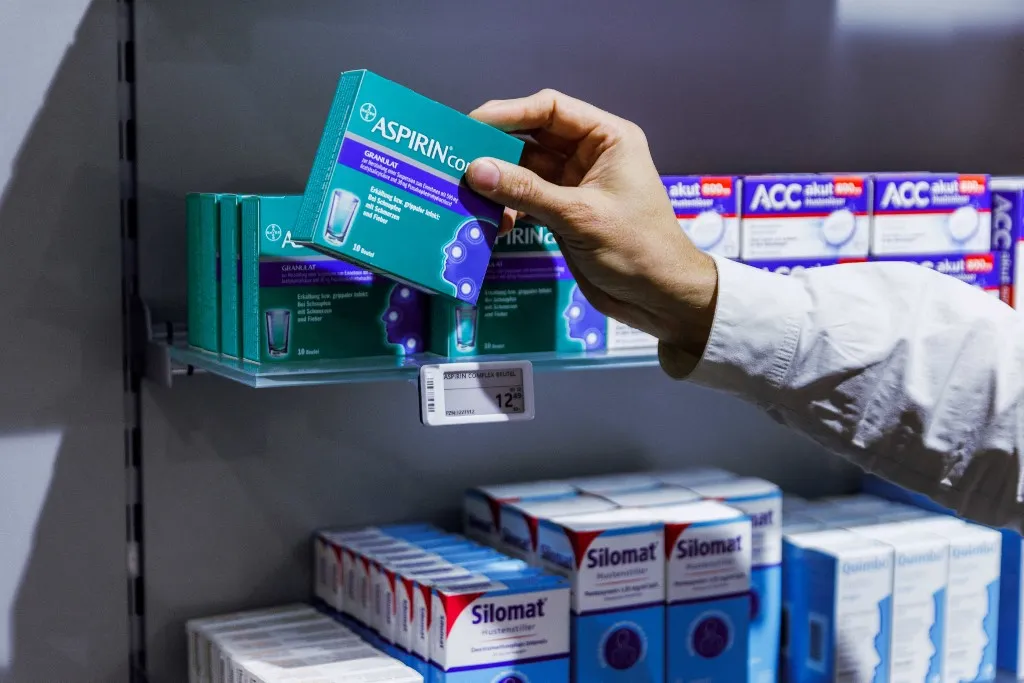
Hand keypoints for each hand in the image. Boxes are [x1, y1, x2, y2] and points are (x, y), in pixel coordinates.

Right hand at [465, 89, 718, 371]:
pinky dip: (508, 208)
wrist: (661, 299)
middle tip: (454, 157)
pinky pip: (528, 200)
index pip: (550, 109)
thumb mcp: (579, 216)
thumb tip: (475, 170)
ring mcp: (576, 185)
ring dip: (498, 182)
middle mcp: (590, 155)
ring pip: (526, 171)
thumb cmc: (636, 248)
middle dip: (497, 148)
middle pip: (533, 138)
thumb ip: (526, 192)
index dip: (509, 113)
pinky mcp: (565, 214)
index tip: (470, 125)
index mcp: (607, 139)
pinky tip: (489, 221)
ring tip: (464, 192)